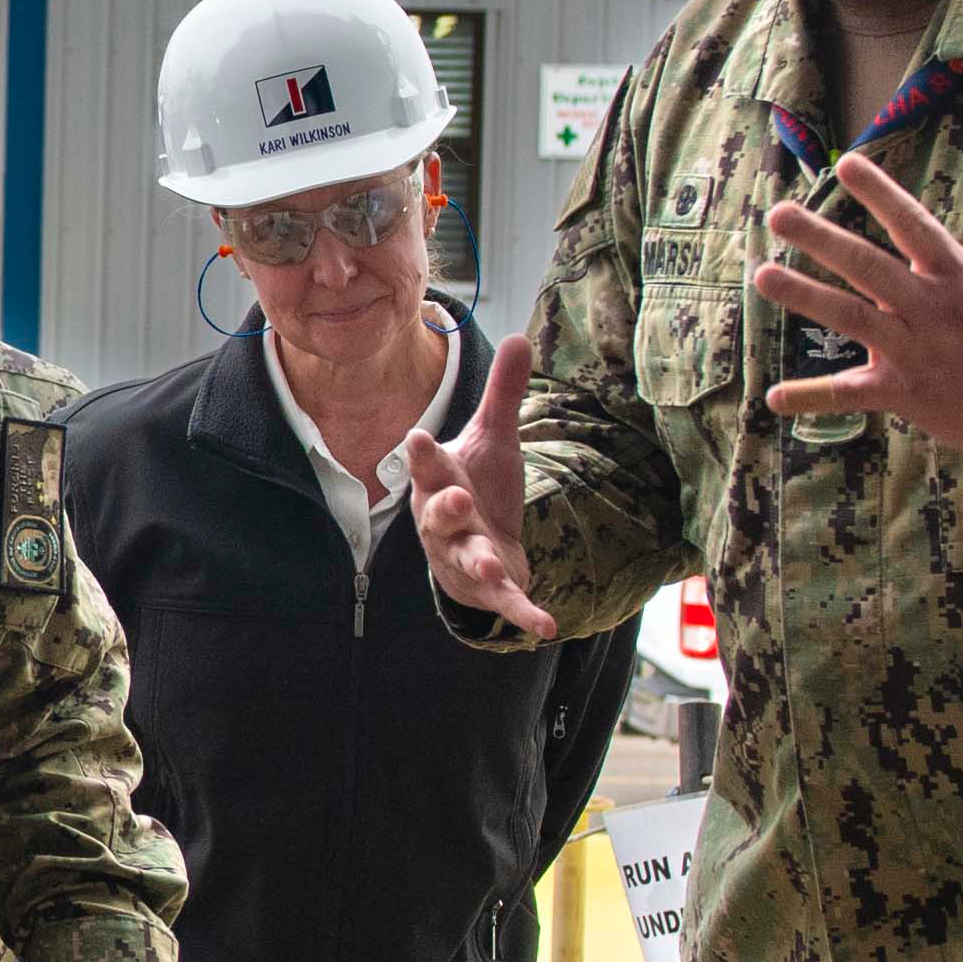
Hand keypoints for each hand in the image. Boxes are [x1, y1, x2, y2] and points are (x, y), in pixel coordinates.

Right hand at [406, 332, 554, 635]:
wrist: (480, 547)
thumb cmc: (478, 488)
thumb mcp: (493, 440)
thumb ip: (503, 394)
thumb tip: (520, 335)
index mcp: (439, 481)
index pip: (427, 465)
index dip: (421, 455)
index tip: (416, 438)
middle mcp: (443, 521)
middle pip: (438, 515)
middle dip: (445, 508)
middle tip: (455, 498)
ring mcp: (462, 558)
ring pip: (467, 560)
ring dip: (480, 565)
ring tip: (495, 569)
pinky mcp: (488, 588)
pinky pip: (503, 603)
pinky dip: (523, 614)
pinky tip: (546, 627)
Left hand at [753, 155, 962, 458]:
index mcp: (957, 275)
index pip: (912, 224)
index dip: (880, 193)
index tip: (846, 163)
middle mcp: (931, 307)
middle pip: (869, 266)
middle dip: (822, 240)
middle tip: (778, 214)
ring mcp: (916, 351)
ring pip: (853, 318)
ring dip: (806, 298)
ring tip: (763, 277)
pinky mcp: (906, 392)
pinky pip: (852, 394)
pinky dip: (814, 396)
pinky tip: (775, 398)